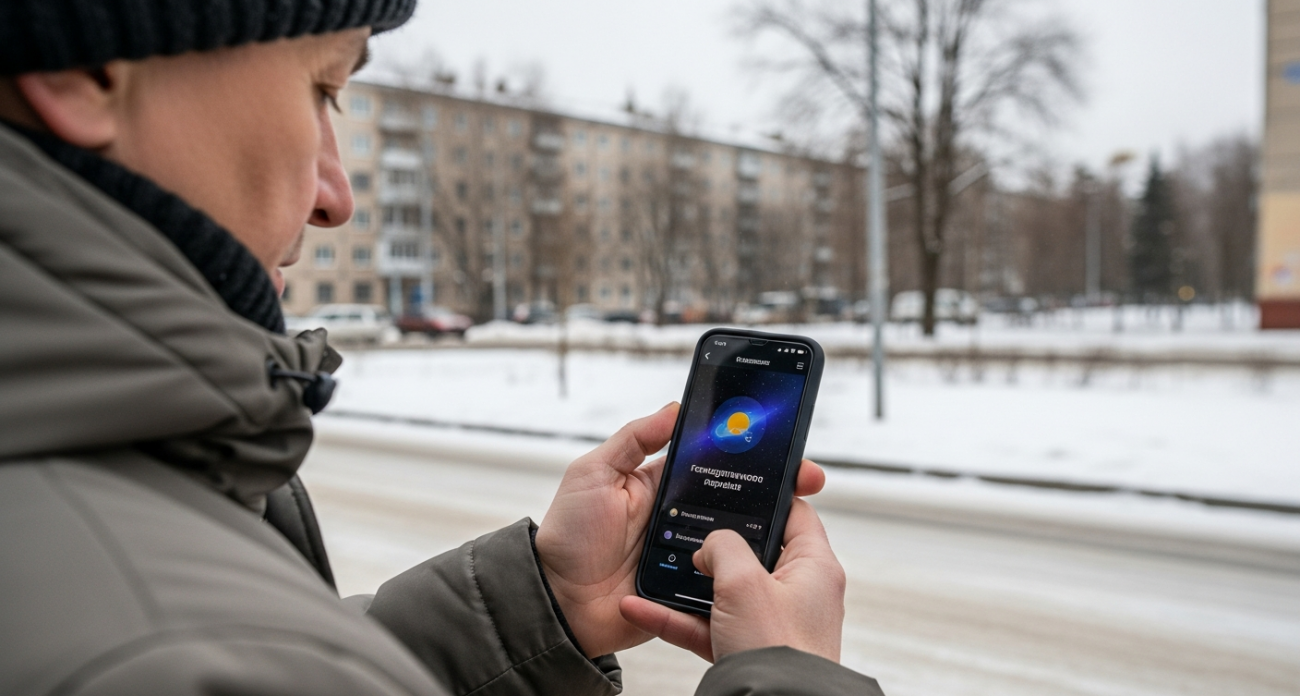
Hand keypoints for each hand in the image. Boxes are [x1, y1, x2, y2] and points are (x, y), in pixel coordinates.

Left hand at [535, 403, 826, 657]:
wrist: (557, 602)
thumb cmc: (568, 535)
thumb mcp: (593, 474)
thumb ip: (633, 439)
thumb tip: (675, 407)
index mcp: (663, 484)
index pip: (715, 461)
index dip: (749, 452)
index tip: (784, 443)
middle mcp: (682, 516)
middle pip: (739, 498)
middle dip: (777, 488)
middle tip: (808, 480)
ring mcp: (689, 554)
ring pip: (739, 539)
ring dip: (769, 528)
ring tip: (798, 516)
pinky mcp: (691, 588)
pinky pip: (726, 579)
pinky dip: (749, 572)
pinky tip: (771, 561)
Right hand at [618, 497, 844, 663]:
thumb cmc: (778, 650)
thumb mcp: (744, 581)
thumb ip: (724, 546)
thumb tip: (711, 546)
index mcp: (813, 566)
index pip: (795, 513)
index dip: (766, 495)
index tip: (737, 483)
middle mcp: (796, 592)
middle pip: (751, 552)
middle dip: (714, 543)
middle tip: (686, 525)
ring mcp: (769, 623)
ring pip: (722, 591)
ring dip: (685, 583)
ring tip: (653, 567)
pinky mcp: (746, 649)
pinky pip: (706, 625)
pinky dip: (675, 617)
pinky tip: (640, 607)